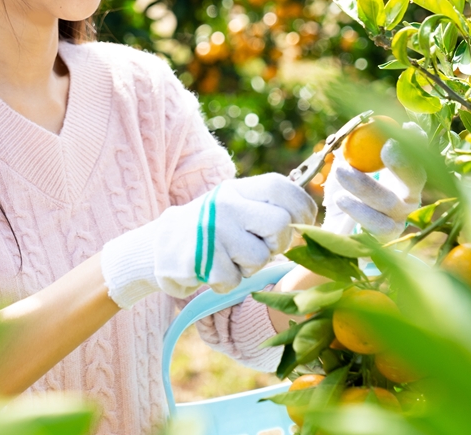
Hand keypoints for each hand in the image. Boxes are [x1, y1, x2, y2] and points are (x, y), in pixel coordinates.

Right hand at [101, 174, 316, 306]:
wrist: (159, 245)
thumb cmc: (210, 227)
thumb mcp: (235, 204)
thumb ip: (267, 206)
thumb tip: (311, 220)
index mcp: (239, 188)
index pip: (285, 190)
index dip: (302, 210)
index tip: (299, 226)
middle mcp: (227, 204)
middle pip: (280, 226)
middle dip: (277, 245)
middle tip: (261, 248)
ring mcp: (213, 231)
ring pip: (260, 258)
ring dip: (249, 267)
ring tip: (230, 258)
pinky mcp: (202, 258)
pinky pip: (235, 280)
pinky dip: (227, 282)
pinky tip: (213, 270)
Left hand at [321, 122, 426, 240]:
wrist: (337, 228)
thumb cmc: (347, 189)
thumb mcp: (350, 163)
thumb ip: (356, 147)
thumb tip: (355, 128)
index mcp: (405, 174)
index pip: (419, 154)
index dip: (417, 141)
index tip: (406, 128)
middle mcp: (409, 195)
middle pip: (416, 178)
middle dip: (404, 161)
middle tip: (387, 146)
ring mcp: (400, 218)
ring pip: (389, 202)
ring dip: (365, 185)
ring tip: (340, 171)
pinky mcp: (386, 238)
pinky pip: (377, 226)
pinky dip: (358, 211)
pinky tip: (340, 198)